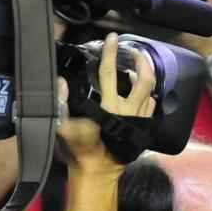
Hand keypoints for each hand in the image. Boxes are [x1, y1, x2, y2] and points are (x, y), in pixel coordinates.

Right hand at [58, 33, 156, 165]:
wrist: (98, 172)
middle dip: (141, 60)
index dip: (109, 53)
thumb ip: (60, 103)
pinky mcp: (144, 127)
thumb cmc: (80, 150)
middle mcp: (128, 111)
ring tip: (137, 66)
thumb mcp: (63, 127)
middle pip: (142, 79)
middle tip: (134, 49)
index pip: (110, 73)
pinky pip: (151, 105)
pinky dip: (148, 93)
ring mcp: (139, 119)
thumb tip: (60, 81)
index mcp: (108, 107)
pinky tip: (141, 89)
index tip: (111, 38)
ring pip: (150, 91)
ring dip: (145, 75)